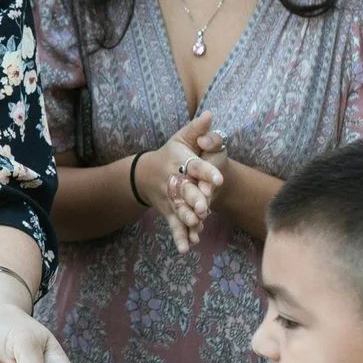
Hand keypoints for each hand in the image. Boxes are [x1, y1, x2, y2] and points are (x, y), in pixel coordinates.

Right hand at [154, 114, 227, 248]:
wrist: (145, 174)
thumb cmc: (171, 152)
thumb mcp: (182, 137)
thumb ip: (198, 129)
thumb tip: (210, 114)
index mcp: (180, 161)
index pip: (195, 166)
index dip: (206, 172)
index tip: (217, 179)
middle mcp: (174, 180)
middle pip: (186, 191)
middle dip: (194, 200)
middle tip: (205, 208)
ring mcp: (171, 198)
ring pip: (179, 210)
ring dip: (187, 220)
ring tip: (197, 227)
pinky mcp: (169, 212)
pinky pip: (174, 225)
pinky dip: (179, 237)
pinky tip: (186, 248)